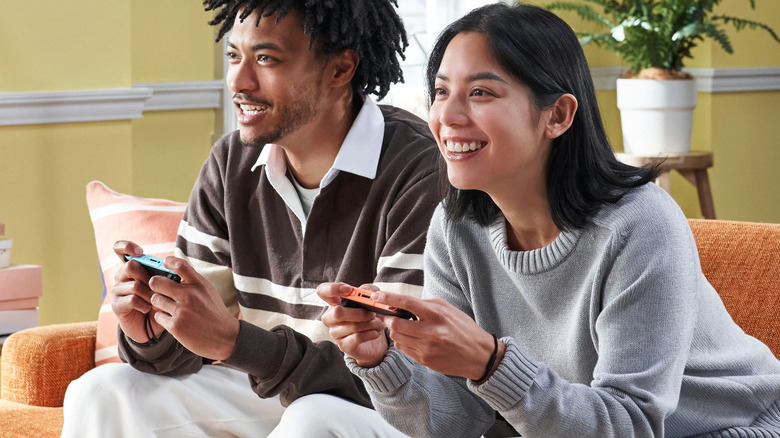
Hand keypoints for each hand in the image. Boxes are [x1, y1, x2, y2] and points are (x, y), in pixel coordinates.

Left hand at [111, 241, 239, 359]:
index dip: (168, 261)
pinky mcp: (175, 326)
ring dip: (158, 302)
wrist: (225, 337)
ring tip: (167, 306)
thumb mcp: (208, 292)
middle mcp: (190, 296)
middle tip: (158, 288)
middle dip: (154, 284)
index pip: (180, 265)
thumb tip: (173, 270)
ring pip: (155, 299)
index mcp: (200, 285)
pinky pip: (158, 316)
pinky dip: (163, 317)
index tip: (165, 263)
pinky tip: (172, 319)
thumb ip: (193, 281)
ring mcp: (182, 311)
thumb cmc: (214, 312)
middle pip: (157, 281)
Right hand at [111, 241, 160, 343]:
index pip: (120, 249)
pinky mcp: (116, 305)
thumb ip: (164, 274)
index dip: (126, 246)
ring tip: (156, 301)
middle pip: (130, 265)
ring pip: (134, 285)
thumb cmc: (159, 301)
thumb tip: (169, 268)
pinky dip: (145, 304)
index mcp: (131, 267)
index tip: (140, 252)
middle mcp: (121, 276)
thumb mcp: (164, 286)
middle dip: (148, 276)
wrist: (151, 326)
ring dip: (150, 294)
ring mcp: (117, 290)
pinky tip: (148, 309)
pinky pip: (132, 299)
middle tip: (157, 287)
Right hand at [317, 282, 388, 366]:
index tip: (349, 290)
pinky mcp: (343, 346)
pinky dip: (370, 333)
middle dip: (359, 312)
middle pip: (337, 312)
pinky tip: (376, 332)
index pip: (322, 291)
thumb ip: (369, 290)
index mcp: (334, 302)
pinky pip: (357, 338)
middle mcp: (330, 318)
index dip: (332, 289)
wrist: (376, 340)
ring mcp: (335, 333)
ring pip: (351, 326)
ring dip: (370, 324)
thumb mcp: (372, 299)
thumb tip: (366, 292)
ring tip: (379, 324)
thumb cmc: (370, 316)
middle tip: (373, 314)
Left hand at [372, 292, 504, 380]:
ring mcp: (426, 348)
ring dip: (395, 330)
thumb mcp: (448, 309)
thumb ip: (426, 304)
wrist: (478, 355)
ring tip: (403, 327)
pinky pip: (403, 349)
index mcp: (437, 315)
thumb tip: (403, 303)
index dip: (389, 298)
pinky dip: (402, 341)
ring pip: (396, 337)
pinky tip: (411, 338)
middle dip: (389, 318)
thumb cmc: (463, 328)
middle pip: (395, 323)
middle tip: (390, 315)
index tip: (377, 296)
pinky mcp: (424, 360)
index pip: (407, 303)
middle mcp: (430, 332)